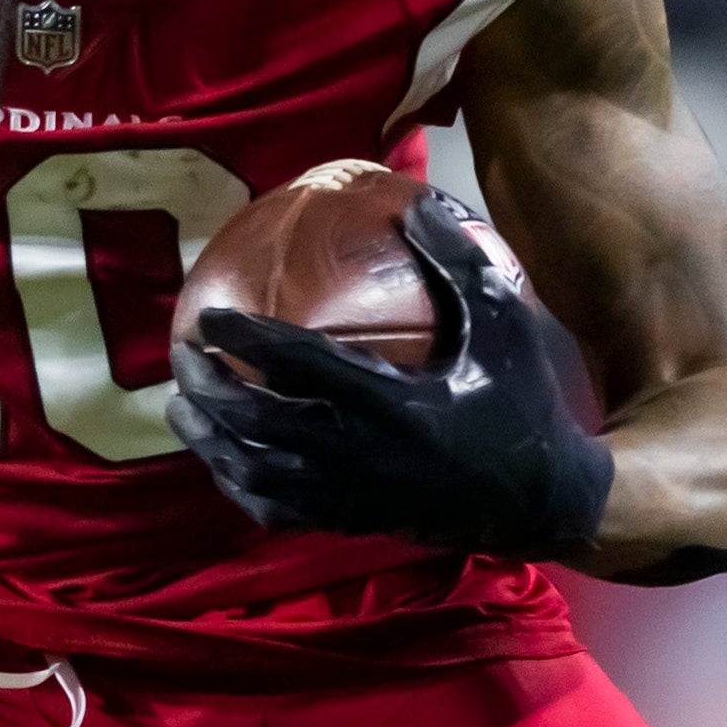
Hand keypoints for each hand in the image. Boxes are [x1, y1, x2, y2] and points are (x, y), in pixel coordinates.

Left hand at [171, 194, 614, 559]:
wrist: (545, 500)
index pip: (298, 367)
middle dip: (210, 388)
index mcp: (392, 404)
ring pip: (257, 474)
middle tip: (182, 354)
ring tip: (181, 406)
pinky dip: (239, 487)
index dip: (245, 341)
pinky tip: (222, 463)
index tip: (207, 315)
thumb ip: (458, 263)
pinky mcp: (353, 524)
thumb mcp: (505, 324)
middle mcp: (360, 456)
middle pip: (258, 423)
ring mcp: (352, 497)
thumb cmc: (524, 403)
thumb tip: (413, 203)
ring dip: (210, 441)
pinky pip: (278, 512)